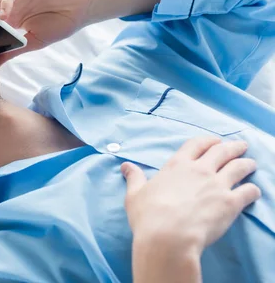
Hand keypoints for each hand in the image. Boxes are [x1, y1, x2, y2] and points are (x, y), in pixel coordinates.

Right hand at [122, 137, 260, 281]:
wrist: (168, 237)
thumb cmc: (148, 216)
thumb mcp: (135, 195)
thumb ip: (134, 178)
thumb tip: (125, 166)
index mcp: (177, 165)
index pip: (196, 144)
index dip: (208, 141)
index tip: (215, 141)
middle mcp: (200, 170)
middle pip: (222, 151)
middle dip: (233, 147)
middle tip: (241, 146)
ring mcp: (217, 185)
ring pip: (239, 167)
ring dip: (247, 164)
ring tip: (251, 164)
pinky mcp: (231, 203)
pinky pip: (248, 192)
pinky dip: (253, 190)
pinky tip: (253, 191)